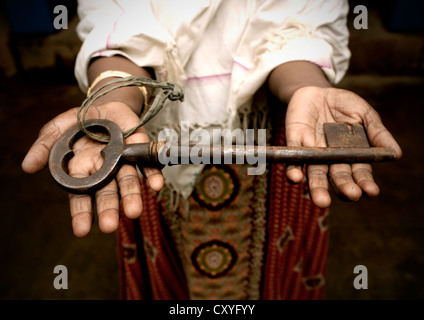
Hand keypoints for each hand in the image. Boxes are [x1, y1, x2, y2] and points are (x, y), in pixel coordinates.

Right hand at [21, 102, 163, 236]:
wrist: (105, 105)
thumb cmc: (80, 123)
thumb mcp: (57, 130)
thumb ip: (44, 147)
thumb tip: (27, 167)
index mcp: (83, 171)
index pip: (82, 196)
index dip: (82, 213)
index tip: (82, 231)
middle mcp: (105, 171)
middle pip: (107, 193)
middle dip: (109, 209)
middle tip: (110, 226)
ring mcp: (124, 161)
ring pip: (128, 181)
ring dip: (132, 196)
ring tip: (134, 211)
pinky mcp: (140, 149)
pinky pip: (148, 164)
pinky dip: (153, 175)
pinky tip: (156, 185)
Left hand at [285, 86, 401, 207]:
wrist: (317, 91)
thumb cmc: (344, 105)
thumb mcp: (365, 114)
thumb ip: (377, 133)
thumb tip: (396, 154)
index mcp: (352, 155)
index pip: (359, 173)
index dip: (365, 182)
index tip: (371, 191)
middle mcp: (331, 159)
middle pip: (337, 177)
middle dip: (343, 187)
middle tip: (350, 195)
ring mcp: (312, 152)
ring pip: (314, 173)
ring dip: (317, 187)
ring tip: (322, 200)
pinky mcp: (295, 142)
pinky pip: (293, 158)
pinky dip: (293, 169)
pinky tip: (296, 177)